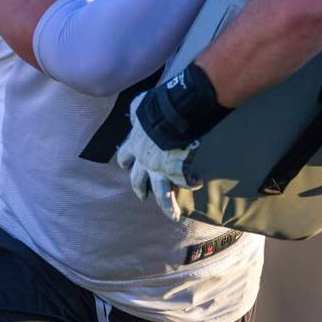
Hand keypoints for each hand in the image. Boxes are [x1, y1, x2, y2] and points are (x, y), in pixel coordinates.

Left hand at [116, 94, 199, 220]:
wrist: (167, 118)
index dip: (125, 160)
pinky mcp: (176, 172)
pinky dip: (192, 182)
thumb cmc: (153, 109)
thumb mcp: (140, 106)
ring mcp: (160, 170)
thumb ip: (136, 112)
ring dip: (165, 204)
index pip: (125, 155)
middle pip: (137, 179)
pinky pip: (185, 181)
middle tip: (141, 195)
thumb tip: (134, 113)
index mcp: (134, 145)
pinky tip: (197, 185)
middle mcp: (144, 162)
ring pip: (160, 192)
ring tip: (171, 215)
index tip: (124, 164)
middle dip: (139, 187)